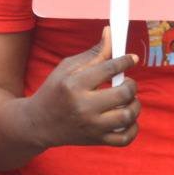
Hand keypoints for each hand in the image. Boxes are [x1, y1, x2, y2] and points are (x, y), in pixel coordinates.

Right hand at [23, 29, 140, 148]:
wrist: (38, 123)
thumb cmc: (55, 91)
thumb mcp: (67, 67)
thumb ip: (93, 53)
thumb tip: (111, 33)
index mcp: (74, 85)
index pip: (109, 69)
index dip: (125, 60)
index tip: (132, 58)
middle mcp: (83, 107)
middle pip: (123, 93)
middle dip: (131, 84)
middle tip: (127, 82)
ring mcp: (91, 127)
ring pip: (127, 116)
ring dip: (135, 105)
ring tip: (127, 100)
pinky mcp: (96, 140)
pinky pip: (125, 139)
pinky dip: (133, 128)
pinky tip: (127, 118)